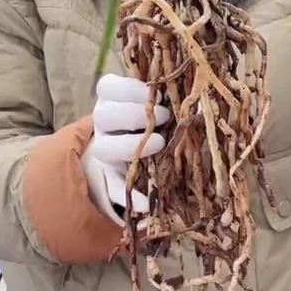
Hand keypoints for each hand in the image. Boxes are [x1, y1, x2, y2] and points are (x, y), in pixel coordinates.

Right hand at [83, 74, 169, 225]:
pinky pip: (114, 189)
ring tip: (160, 143)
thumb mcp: (153, 103)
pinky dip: (131, 197)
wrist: (132, 148)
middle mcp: (103, 125)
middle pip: (103, 116)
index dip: (129, 89)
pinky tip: (146, 204)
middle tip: (164, 116)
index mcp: (111, 100)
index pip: (106, 87)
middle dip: (134, 115)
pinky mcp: (109, 179)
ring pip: (104, 149)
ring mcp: (104, 151)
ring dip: (130, 146)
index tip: (156, 94)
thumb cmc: (152, 116)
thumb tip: (188, 94)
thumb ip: (162, 98)